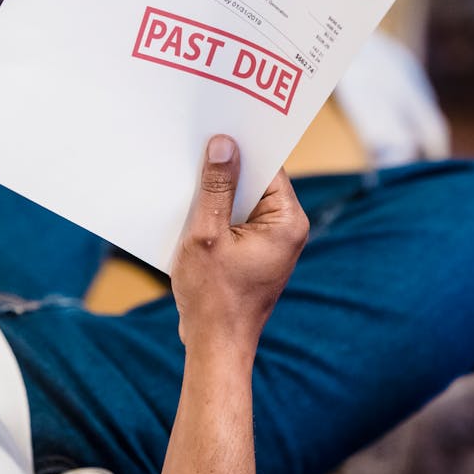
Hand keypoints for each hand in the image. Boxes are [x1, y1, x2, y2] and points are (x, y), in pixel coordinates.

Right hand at [171, 134, 308, 362]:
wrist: (215, 347)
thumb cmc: (213, 298)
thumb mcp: (207, 235)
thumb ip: (216, 188)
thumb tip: (224, 145)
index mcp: (287, 221)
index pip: (268, 167)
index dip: (242, 147)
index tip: (218, 126)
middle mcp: (286, 229)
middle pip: (255, 182)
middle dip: (225, 169)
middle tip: (196, 146)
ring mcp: (271, 243)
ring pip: (242, 201)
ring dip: (216, 193)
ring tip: (187, 176)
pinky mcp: (253, 254)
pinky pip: (235, 221)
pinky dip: (214, 215)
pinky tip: (188, 208)